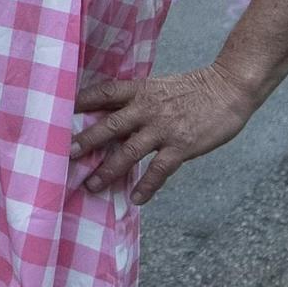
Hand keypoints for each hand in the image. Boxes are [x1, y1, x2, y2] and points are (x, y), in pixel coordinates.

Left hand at [72, 65, 255, 204]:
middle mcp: (147, 108)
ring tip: (92, 185)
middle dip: (86, 140)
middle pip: (109, 124)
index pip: (104, 93)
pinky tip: (136, 199)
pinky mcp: (182, 145)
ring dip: (109, 170)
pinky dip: (147, 186)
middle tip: (64, 154)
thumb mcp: (159, 87)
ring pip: (129, 151)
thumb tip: (113, 118)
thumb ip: (137, 102)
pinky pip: (159, 169)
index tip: (58, 111)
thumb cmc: (194, 89)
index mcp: (140, 90)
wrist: (229, 88)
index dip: (80, 101)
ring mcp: (164, 128)